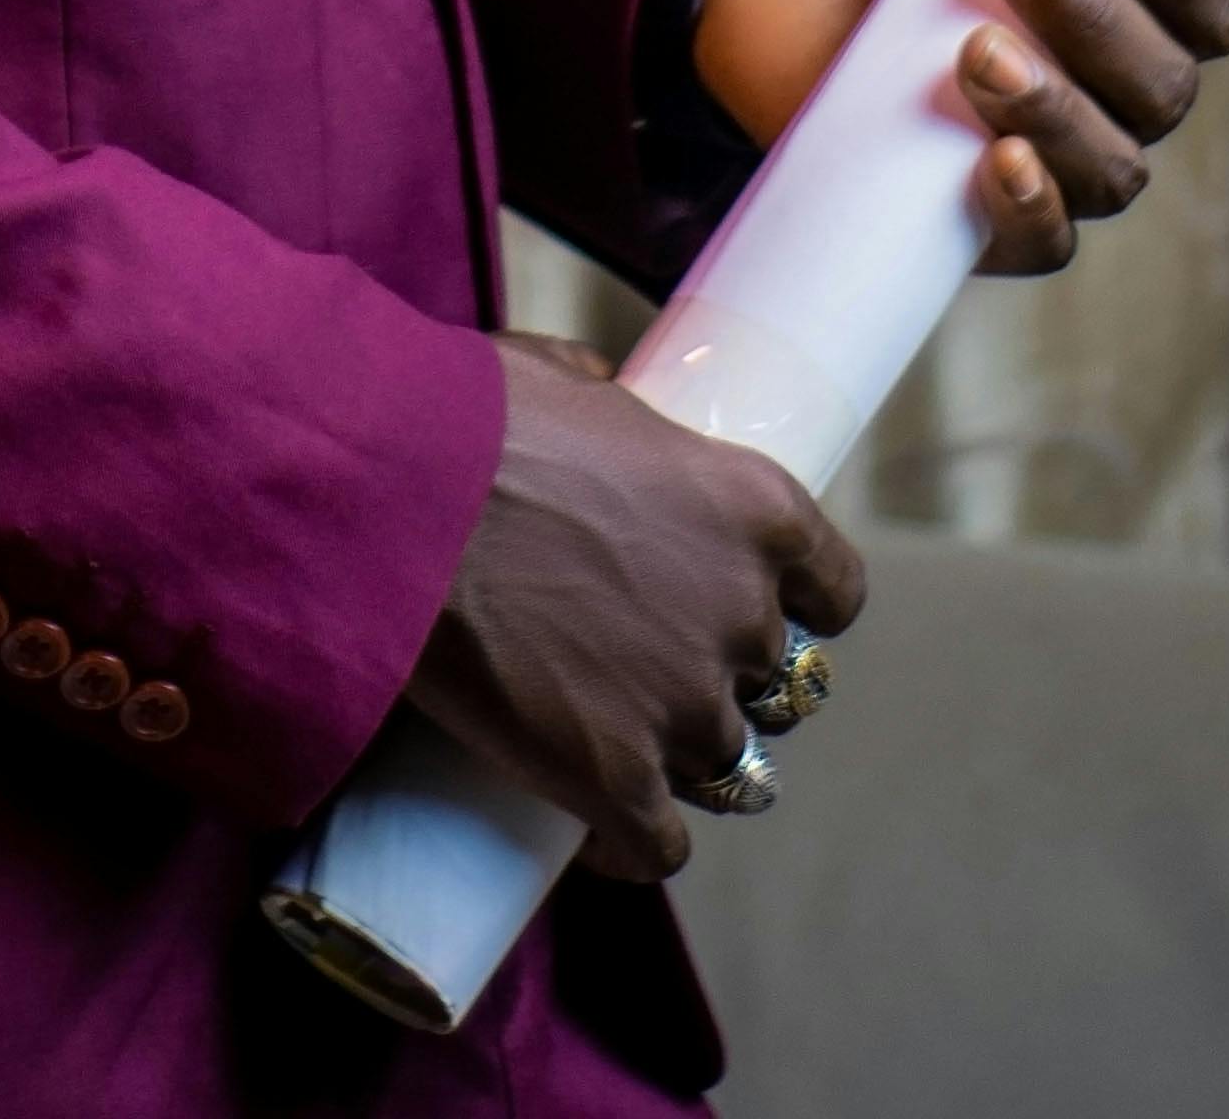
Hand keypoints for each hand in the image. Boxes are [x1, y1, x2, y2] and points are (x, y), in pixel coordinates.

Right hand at [410, 336, 863, 880]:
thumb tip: (608, 420)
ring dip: (682, 757)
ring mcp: (684, 705)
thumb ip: (620, 415)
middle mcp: (740, 613)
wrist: (392, 497)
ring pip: (724, 766)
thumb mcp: (572, 379)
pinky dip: (630, 847)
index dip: (801, 607)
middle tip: (656, 662)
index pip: (836, 590)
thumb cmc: (471, 420)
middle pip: (773, 682)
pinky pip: (657, 848)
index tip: (764, 609)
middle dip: (722, 673)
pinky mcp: (615, 778)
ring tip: (623, 744)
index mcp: (753, 506)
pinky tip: (597, 836)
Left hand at [688, 0, 1228, 274]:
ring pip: (1113, 166)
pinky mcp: (978, 214)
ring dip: (1058, 105)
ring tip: (975, 48)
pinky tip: (1001, 158)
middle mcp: (1103, 86)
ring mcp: (1045, 152)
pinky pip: (1049, 242)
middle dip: (1096, 17)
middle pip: (1162, 86)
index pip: (1208, 14)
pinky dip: (1038, 207)